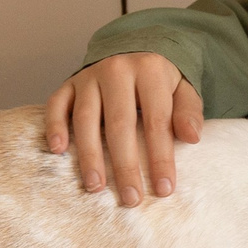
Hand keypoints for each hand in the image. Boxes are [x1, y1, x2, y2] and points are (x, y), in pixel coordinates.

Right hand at [44, 53, 201, 205]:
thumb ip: (188, 111)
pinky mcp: (69, 83)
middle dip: (125, 165)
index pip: (156, 120)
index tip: (164, 189)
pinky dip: (54, 125)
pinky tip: (58, 149)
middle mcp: (117, 70)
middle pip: (120, 123)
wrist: (133, 49)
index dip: (160, 157)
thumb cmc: (160, 80)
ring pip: (85, 118)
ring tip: (95, 186)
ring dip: (89, 155)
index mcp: (150, 71)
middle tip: (130, 198)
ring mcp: (89, 76)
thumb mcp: (183, 89)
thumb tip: (192, 137)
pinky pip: (56, 104)